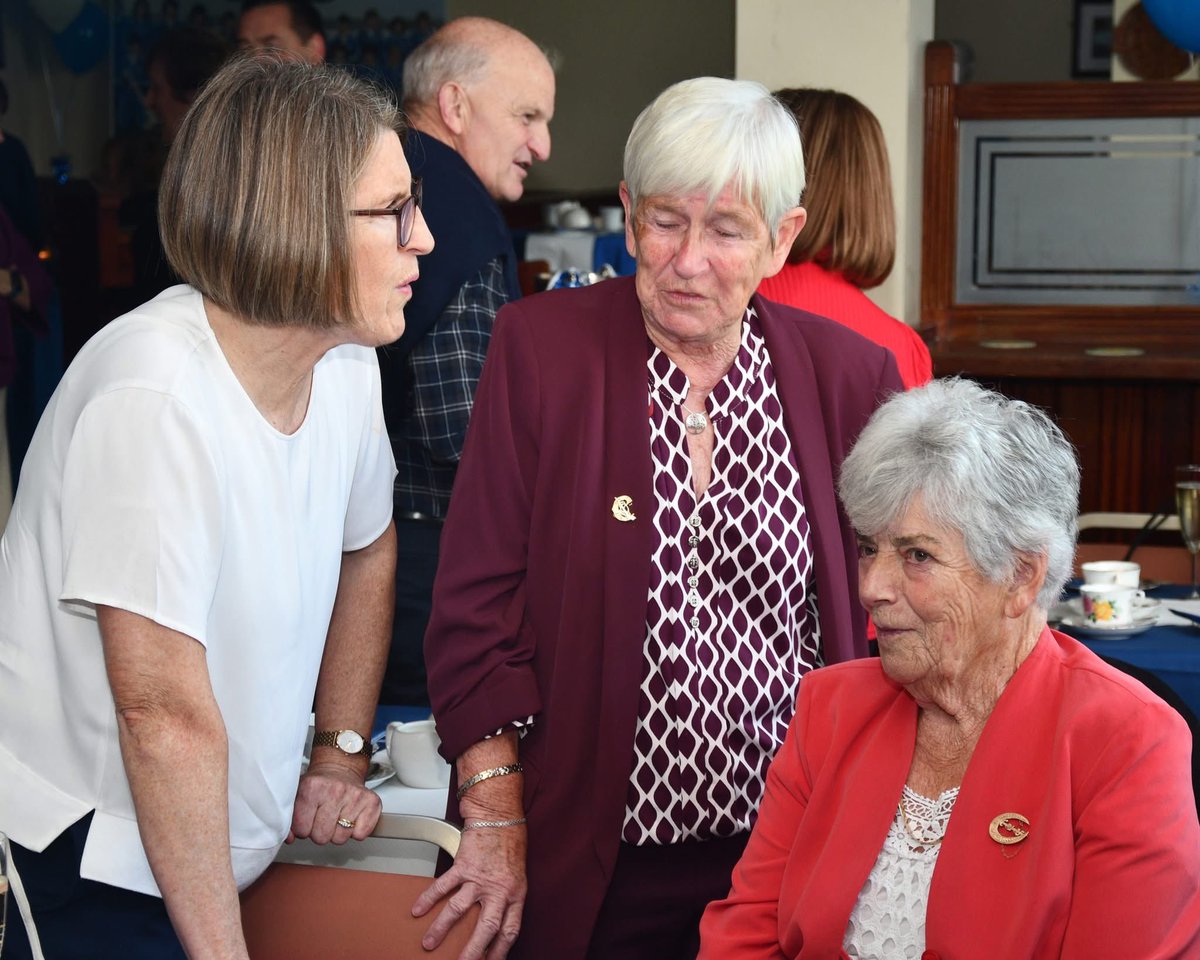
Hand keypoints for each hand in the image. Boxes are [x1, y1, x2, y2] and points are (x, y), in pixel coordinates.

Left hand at [289, 760, 381, 844]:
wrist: (341, 767)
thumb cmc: (319, 784)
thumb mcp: (297, 795)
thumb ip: (288, 817)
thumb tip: (289, 838)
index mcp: (312, 787)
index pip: (302, 830)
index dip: (303, 828)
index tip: (307, 818)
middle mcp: (335, 790)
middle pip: (322, 837)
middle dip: (320, 832)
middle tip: (323, 818)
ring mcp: (355, 796)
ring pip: (341, 838)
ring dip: (338, 832)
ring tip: (337, 816)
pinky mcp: (372, 802)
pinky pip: (360, 834)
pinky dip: (356, 831)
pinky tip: (351, 817)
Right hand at [411, 821, 526, 959]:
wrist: (500, 816)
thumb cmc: (510, 845)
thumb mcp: (518, 877)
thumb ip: (507, 901)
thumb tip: (493, 928)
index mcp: (515, 894)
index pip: (509, 931)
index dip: (500, 951)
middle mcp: (498, 889)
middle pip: (486, 927)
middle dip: (472, 951)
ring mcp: (479, 877)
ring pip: (459, 909)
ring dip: (442, 928)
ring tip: (429, 943)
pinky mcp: (463, 865)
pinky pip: (443, 885)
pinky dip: (429, 898)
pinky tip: (418, 910)